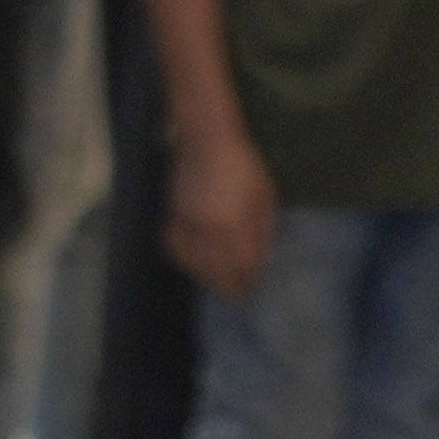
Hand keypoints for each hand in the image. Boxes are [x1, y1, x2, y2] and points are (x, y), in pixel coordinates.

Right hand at [167, 135, 280, 299]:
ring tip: (215, 285)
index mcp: (235, 223)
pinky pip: (175, 246)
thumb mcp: (265, 194)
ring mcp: (188, 223)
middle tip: (235, 298)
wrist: (206, 140)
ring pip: (194, 262)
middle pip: (216, 269)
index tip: (251, 291)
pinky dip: (183, 260)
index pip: (241, 264)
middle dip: (227, 286)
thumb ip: (263, 228)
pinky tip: (191, 264)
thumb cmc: (244, 164)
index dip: (246, 281)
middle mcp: (209, 229)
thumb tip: (262, 257)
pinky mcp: (173, 215)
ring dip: (205, 277)